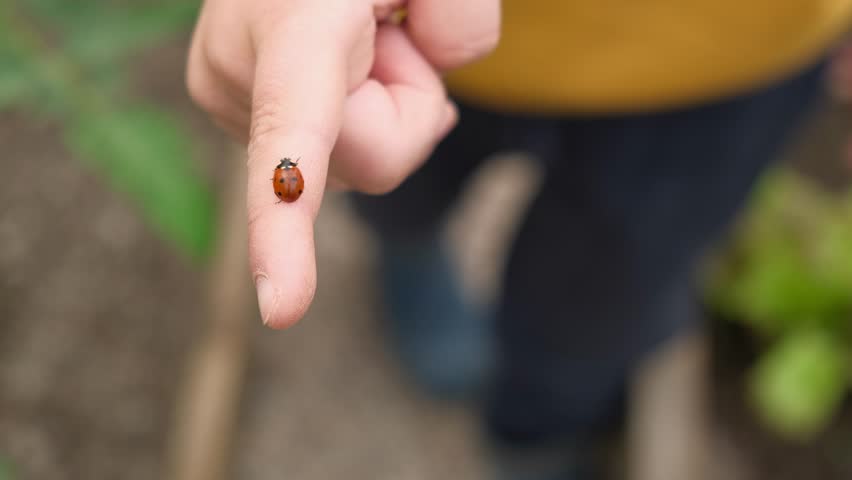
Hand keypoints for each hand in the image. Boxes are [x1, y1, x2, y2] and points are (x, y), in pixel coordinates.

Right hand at [186, 0, 499, 327]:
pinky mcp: (236, 113)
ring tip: (358, 31)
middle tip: (390, 27)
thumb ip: (459, 11)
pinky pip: (329, 153)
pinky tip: (338, 59)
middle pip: (372, 161)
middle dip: (409, 108)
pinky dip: (355, 110)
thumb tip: (435, 93)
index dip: (285, 225)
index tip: (282, 309)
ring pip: (350, 161)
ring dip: (381, 102)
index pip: (292, 130)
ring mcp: (229, 96)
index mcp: (290, 20)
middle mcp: (239, 69)